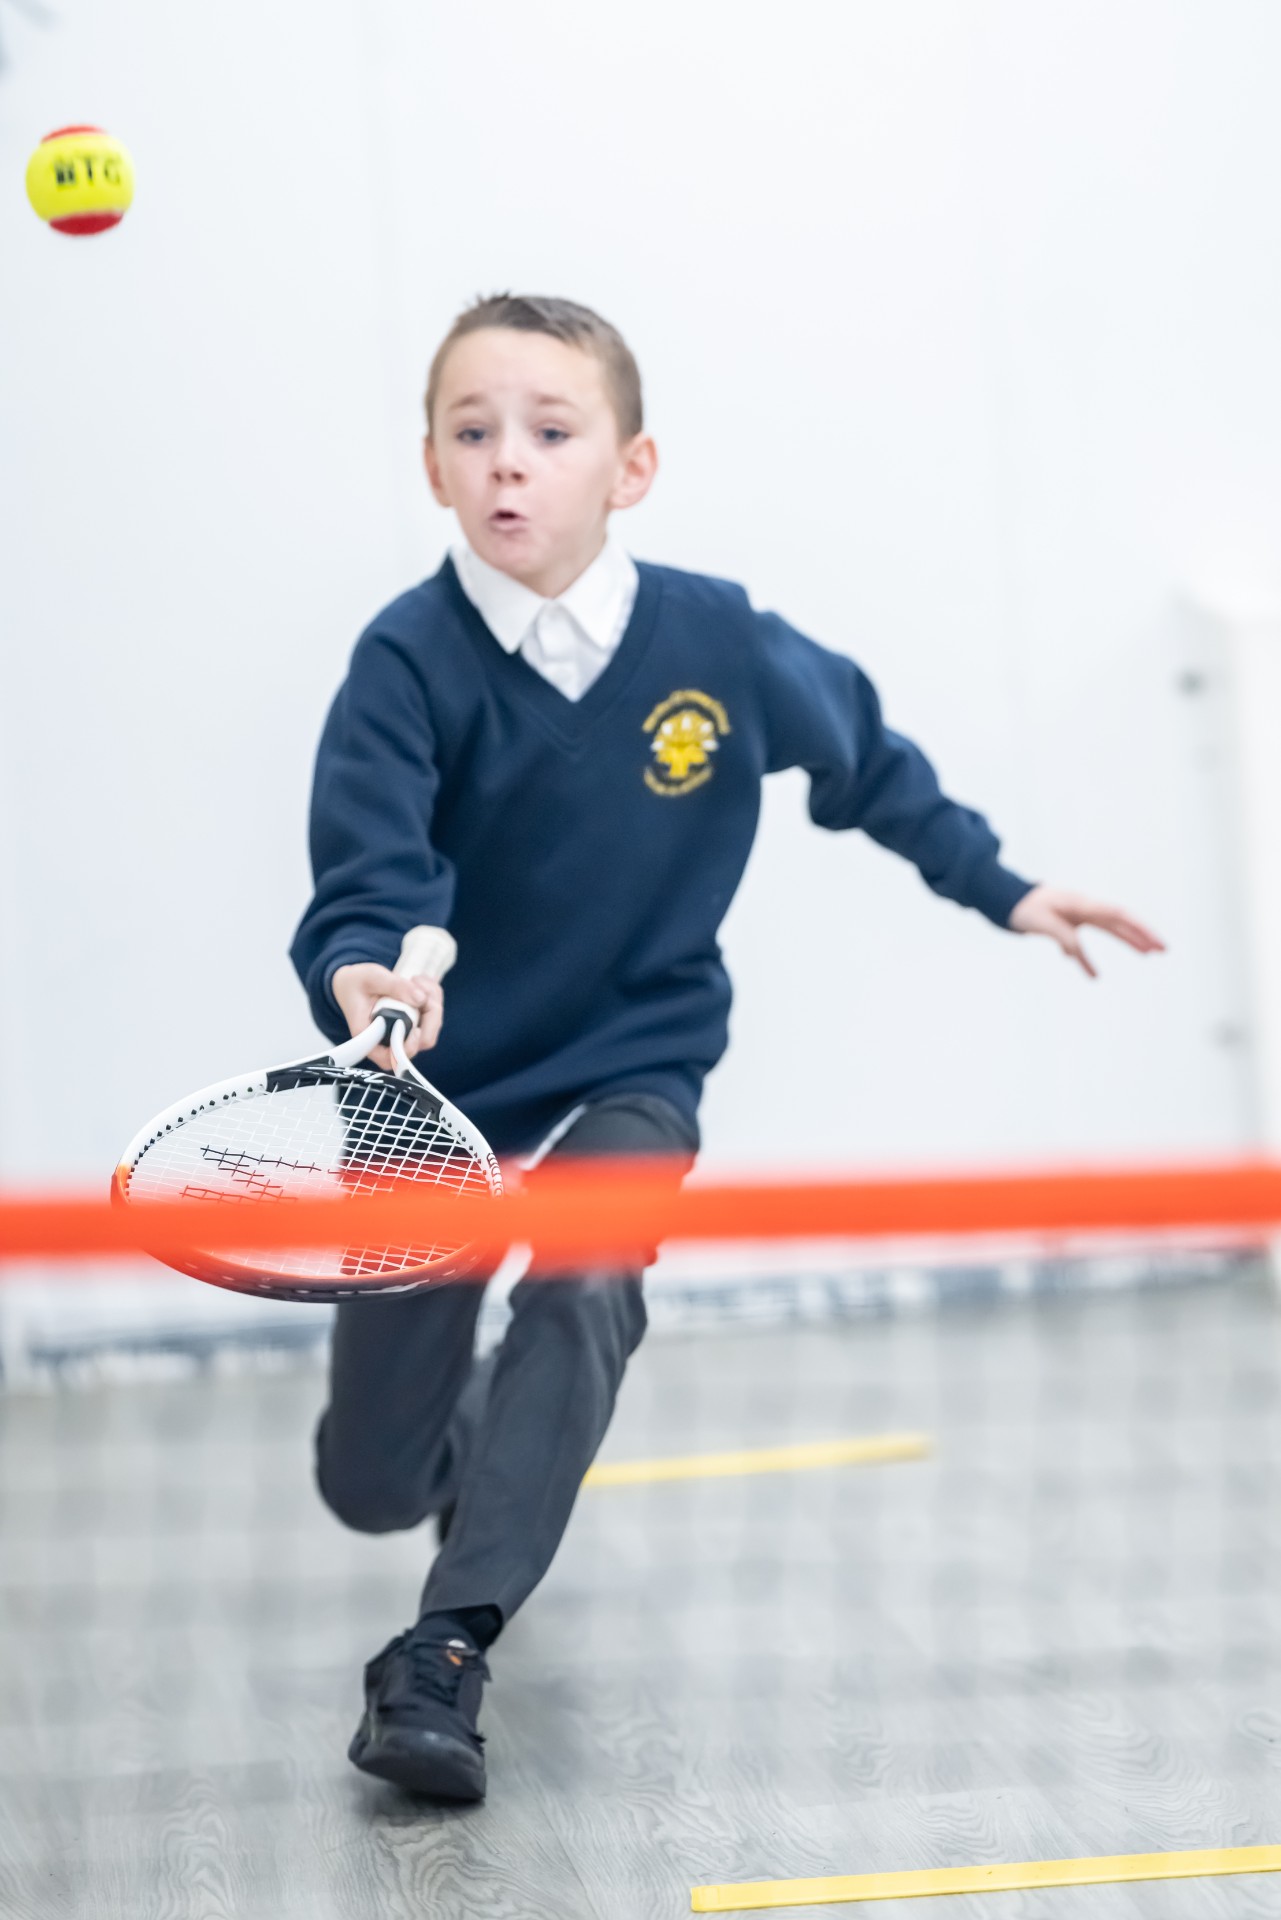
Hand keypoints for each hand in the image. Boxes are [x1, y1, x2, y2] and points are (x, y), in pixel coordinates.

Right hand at [331, 962, 443, 1069]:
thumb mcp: (371, 977)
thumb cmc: (357, 982)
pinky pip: (435, 1012)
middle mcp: (389, 1040)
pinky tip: (417, 980)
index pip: (392, 1058)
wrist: (355, 980)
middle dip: (430, 1012)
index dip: (408, 1047)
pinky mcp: (416, 1023)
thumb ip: (394, 986)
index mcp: (369, 1036)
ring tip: (414, 979)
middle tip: (419, 986)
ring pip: (433, 1024)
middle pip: (423, 1041)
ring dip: (432, 998)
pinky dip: (432, 993)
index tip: (416, 1028)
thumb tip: (421, 999)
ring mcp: (405, 1033)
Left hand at [1007, 886, 1165, 979]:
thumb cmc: (1021, 906)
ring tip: (1147, 954)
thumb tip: (1074, 955)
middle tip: (1163, 950)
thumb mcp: (1040, 922)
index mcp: (1082, 904)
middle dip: (1142, 935)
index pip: (1119, 916)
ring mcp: (1075, 915)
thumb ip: (1061, 936)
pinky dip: (1086, 958)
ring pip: (1108, 929)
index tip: (1157, 943)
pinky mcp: (1064, 924)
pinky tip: (1092, 974)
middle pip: (1119, 922)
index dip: (1140, 929)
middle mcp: (1083, 908)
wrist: (1002, 898)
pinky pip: (1081, 942)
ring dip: (1127, 941)